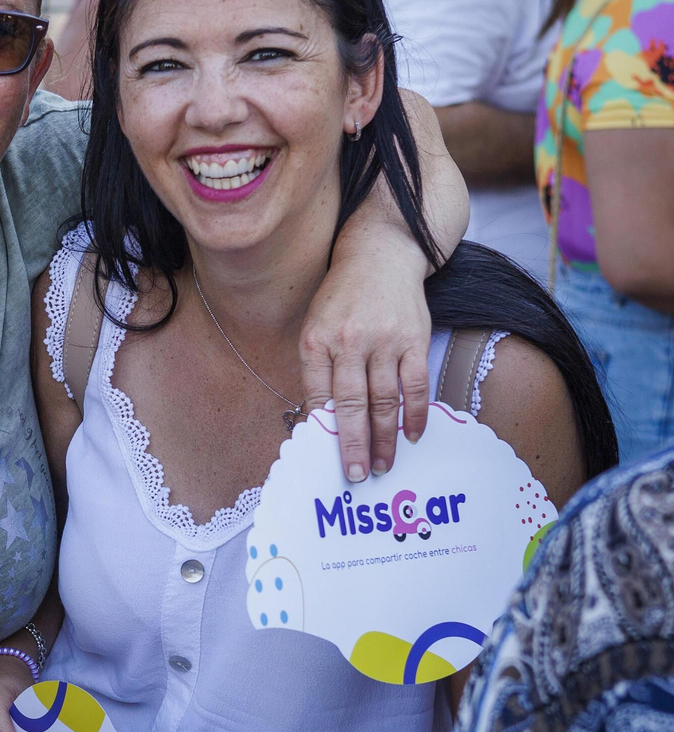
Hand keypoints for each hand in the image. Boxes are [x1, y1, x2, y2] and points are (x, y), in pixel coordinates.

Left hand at [300, 240, 431, 480]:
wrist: (380, 256)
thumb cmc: (342, 298)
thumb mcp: (315, 326)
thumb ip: (317, 368)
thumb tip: (319, 417)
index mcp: (317, 341)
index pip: (317, 395)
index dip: (321, 430)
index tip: (323, 458)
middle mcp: (349, 342)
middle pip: (352, 404)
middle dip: (352, 445)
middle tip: (354, 475)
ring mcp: (384, 341)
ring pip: (384, 400)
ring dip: (384, 438)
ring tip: (382, 465)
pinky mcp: (414, 340)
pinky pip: (415, 385)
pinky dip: (414, 414)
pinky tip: (412, 436)